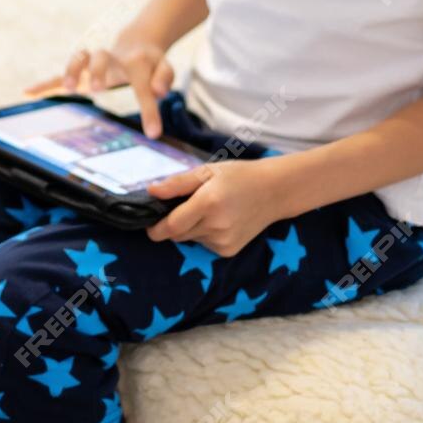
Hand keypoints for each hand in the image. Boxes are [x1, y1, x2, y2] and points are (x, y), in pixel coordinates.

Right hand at [23, 34, 174, 137]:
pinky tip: (28, 92)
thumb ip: (165, 78)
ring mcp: (94, 64)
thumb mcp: (165, 68)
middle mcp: (112, 59)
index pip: (142, 85)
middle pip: (102, 58)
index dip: (149, 110)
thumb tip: (159, 91)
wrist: (137, 43)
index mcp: (136, 62)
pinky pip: (61, 76)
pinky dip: (45, 84)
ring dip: (73, 70)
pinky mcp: (81, 72)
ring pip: (80, 59)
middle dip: (99, 71)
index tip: (153, 133)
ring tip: (69, 88)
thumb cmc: (151, 63)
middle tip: (99, 88)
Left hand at [142, 157, 290, 256]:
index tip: (148, 222)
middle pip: (177, 234)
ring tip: (208, 209)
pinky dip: (204, 234)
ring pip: (190, 239)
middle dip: (172, 224)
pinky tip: (219, 220)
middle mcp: (216, 226)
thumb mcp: (207, 171)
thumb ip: (177, 183)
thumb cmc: (238, 176)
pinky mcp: (229, 251)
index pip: (170, 226)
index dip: (155, 227)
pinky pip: (204, 244)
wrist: (274, 192)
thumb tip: (151, 192)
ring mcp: (224, 241)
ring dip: (190, 228)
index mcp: (208, 203)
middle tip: (184, 206)